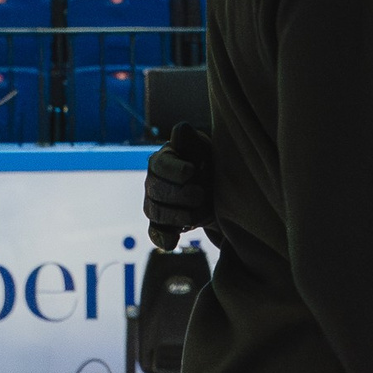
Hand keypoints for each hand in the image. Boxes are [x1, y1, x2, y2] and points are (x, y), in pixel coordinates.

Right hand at [144, 122, 213, 252]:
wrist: (219, 193)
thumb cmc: (211, 165)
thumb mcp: (205, 148)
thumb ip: (191, 140)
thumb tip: (180, 129)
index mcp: (163, 161)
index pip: (161, 165)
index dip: (176, 170)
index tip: (192, 171)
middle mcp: (153, 182)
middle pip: (157, 191)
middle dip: (180, 194)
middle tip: (201, 194)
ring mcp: (154, 205)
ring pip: (156, 212)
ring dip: (178, 215)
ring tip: (199, 214)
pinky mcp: (160, 225)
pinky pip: (155, 233)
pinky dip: (162, 238)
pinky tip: (172, 243)